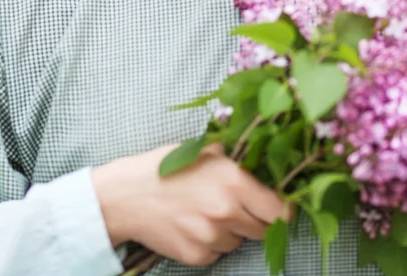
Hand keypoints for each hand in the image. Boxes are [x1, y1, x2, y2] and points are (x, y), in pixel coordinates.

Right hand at [92, 143, 288, 266]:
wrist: (125, 195)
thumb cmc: (163, 167)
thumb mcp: (200, 150)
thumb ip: (233, 158)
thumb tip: (261, 160)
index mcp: (232, 180)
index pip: (279, 209)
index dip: (281, 208)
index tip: (277, 206)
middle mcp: (226, 211)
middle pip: (262, 228)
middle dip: (254, 218)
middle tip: (235, 205)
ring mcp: (212, 237)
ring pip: (239, 241)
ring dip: (231, 230)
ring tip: (204, 211)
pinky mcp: (197, 256)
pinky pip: (217, 253)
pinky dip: (211, 242)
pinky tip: (191, 224)